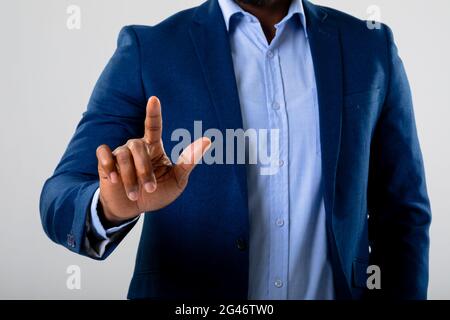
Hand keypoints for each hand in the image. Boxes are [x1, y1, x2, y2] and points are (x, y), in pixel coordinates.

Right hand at [95, 96, 210, 224]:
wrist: (132, 209)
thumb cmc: (156, 193)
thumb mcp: (177, 180)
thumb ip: (189, 161)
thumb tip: (208, 140)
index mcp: (154, 148)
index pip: (153, 126)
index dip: (153, 113)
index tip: (154, 99)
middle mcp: (136, 146)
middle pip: (138, 147)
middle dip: (144, 171)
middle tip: (150, 189)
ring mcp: (120, 153)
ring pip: (122, 154)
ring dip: (130, 177)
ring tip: (134, 194)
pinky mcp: (105, 161)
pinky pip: (103, 154)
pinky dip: (108, 166)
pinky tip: (113, 179)